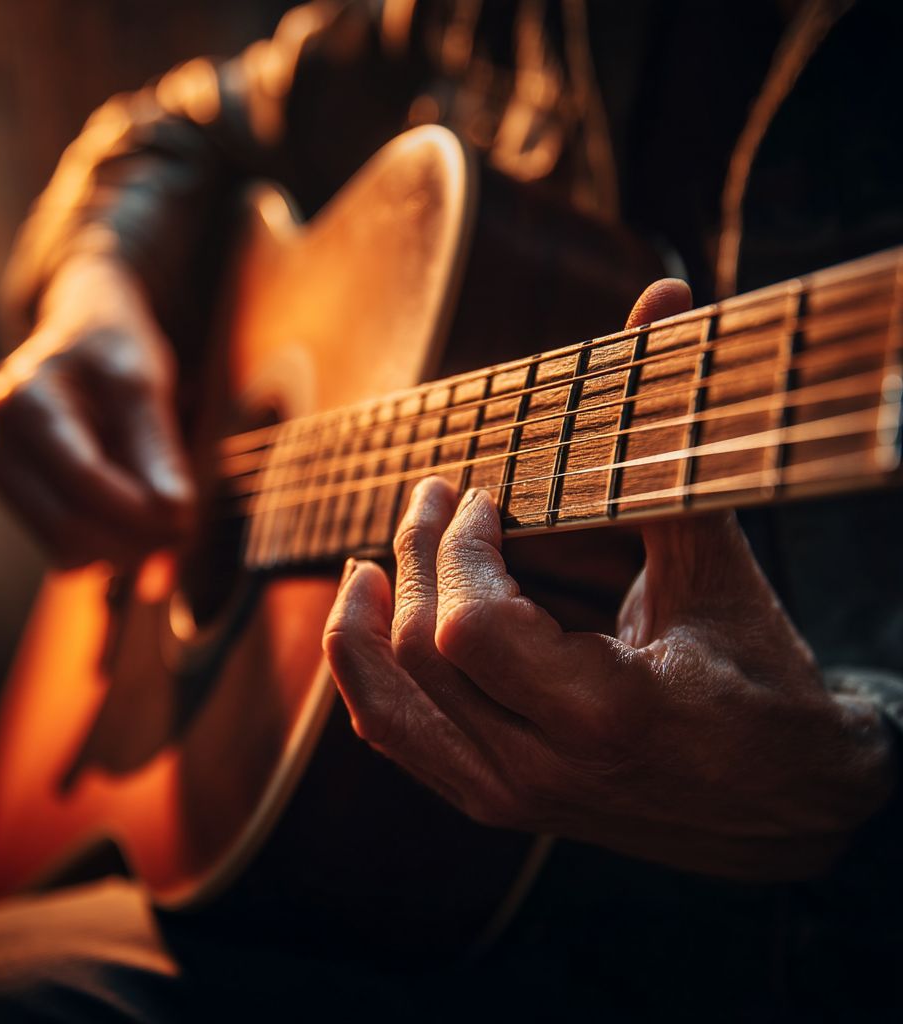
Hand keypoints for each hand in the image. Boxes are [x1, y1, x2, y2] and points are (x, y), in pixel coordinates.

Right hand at [0, 255, 194, 567]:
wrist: (80, 337)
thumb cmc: (113, 354)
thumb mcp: (143, 382)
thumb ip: (157, 446)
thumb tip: (175, 510)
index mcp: (23, 401)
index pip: (83, 477)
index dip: (138, 508)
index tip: (186, 515)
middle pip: (69, 523)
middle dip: (134, 537)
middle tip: (185, 528)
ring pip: (64, 548)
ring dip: (125, 550)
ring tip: (168, 525)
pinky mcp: (14, 501)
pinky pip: (63, 551)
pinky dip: (108, 550)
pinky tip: (137, 524)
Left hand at [323, 281, 896, 880]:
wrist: (787, 801)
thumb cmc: (764, 683)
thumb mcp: (718, 568)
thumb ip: (668, 441)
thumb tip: (661, 301)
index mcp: (600, 713)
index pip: (467, 622)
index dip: (457, 546)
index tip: (481, 497)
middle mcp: (539, 769)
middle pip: (420, 650)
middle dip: (416, 556)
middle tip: (434, 498)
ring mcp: (509, 796)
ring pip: (388, 708)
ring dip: (364, 625)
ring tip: (368, 563)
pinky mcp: (495, 801)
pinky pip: (400, 741)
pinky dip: (370, 681)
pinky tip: (370, 626)